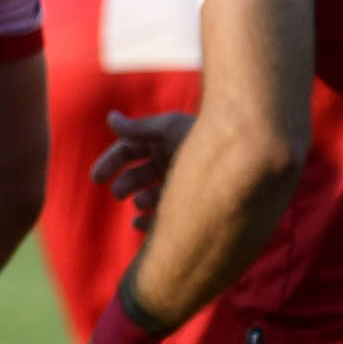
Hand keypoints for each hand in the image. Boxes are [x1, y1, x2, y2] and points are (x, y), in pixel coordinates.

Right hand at [90, 109, 195, 229]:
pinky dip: (150, 221)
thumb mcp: (169, 129)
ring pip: (149, 196)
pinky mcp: (192, 205)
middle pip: (137, 175)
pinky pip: (165, 217)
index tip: (96, 179)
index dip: (110, 162)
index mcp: (161, 142)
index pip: (127, 150)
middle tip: (118, 194)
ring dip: (140, 201)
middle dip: (125, 184)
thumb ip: (137, 128)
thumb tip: (110, 119)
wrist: (245, 159)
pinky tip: (141, 224)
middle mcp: (170, 162)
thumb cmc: (206, 137)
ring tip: (140, 205)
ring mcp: (181, 184)